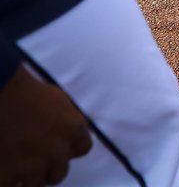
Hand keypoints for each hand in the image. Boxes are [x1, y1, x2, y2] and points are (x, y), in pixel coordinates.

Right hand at [0, 65, 92, 186]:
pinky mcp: (6, 176)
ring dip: (25, 177)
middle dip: (46, 169)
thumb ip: (66, 120)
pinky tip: (2, 169)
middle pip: (59, 173)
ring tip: (13, 164)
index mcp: (73, 129)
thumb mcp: (56, 98)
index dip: (68, 149)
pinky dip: (6, 181)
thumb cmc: (22, 89)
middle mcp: (57, 151)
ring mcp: (32, 166)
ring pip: (35, 184)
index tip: (56, 147)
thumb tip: (65, 132)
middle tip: (31, 161)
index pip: (82, 148)